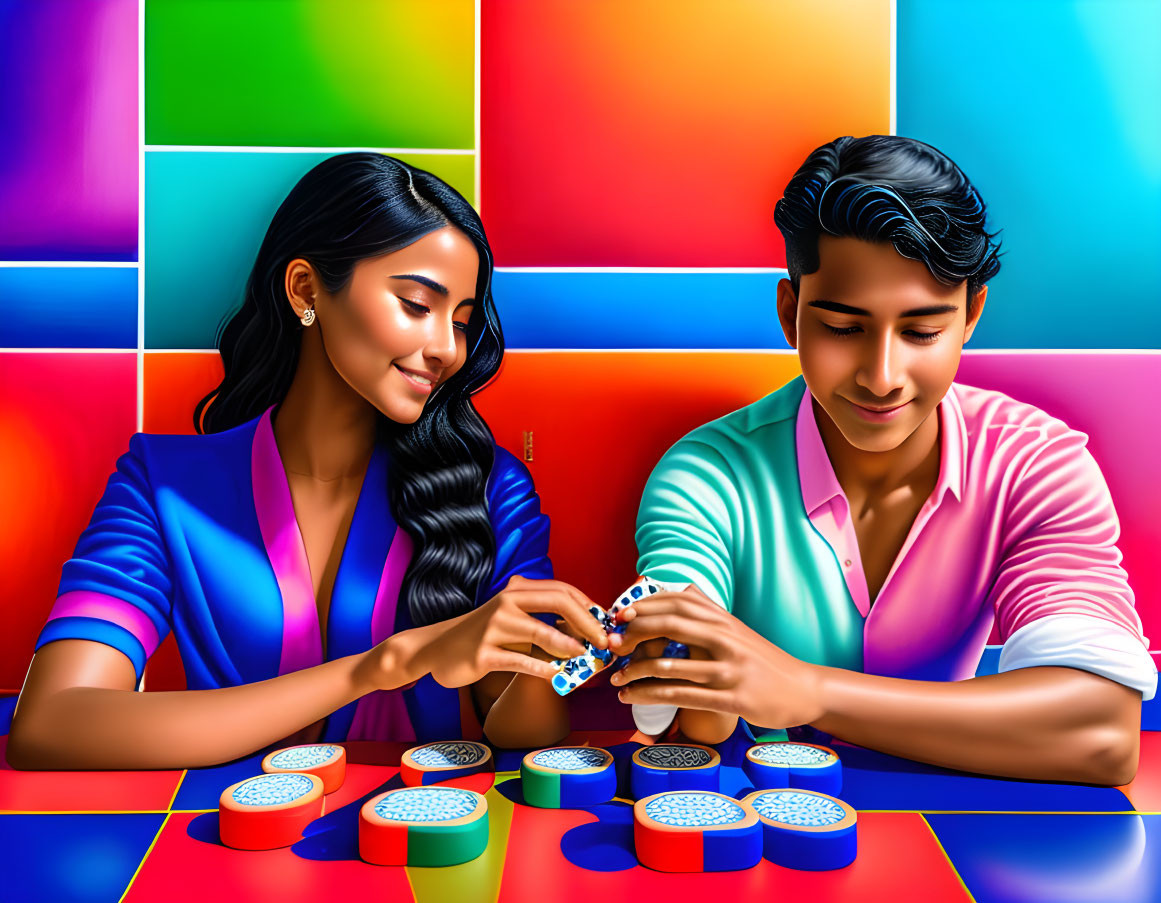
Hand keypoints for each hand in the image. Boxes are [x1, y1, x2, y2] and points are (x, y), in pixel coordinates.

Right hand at [362, 576, 608, 690]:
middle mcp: (506, 602)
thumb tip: (587, 634)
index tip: (608, 625)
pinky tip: (559, 676)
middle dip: (588, 622)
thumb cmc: (484, 635)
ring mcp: (494, 627)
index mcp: (517, 590)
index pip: (563, 591)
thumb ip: (543, 621)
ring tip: (588, 658)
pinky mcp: (484, 654)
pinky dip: (543, 668)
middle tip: (605, 642)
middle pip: (559, 602)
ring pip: (542, 633)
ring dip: (570, 647)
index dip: (590, 607)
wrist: (437, 649)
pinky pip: (521, 661)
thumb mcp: (511, 619)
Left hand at [607, 591, 824, 727]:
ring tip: (616, 679)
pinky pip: (680, 696)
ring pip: (669, 665)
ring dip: (634, 672)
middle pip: (669, 625)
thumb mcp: (738, 630)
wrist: (804, 690)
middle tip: (611, 645)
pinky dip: (648, 696)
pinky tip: (631, 698)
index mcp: (724, 619)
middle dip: (633, 634)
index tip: (620, 615)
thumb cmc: (763, 661)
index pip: (678, 601)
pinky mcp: (730, 699)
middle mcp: (725, 639)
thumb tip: (682, 587)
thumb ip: (710, 611)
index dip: (645, 605)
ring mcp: (728, 669)